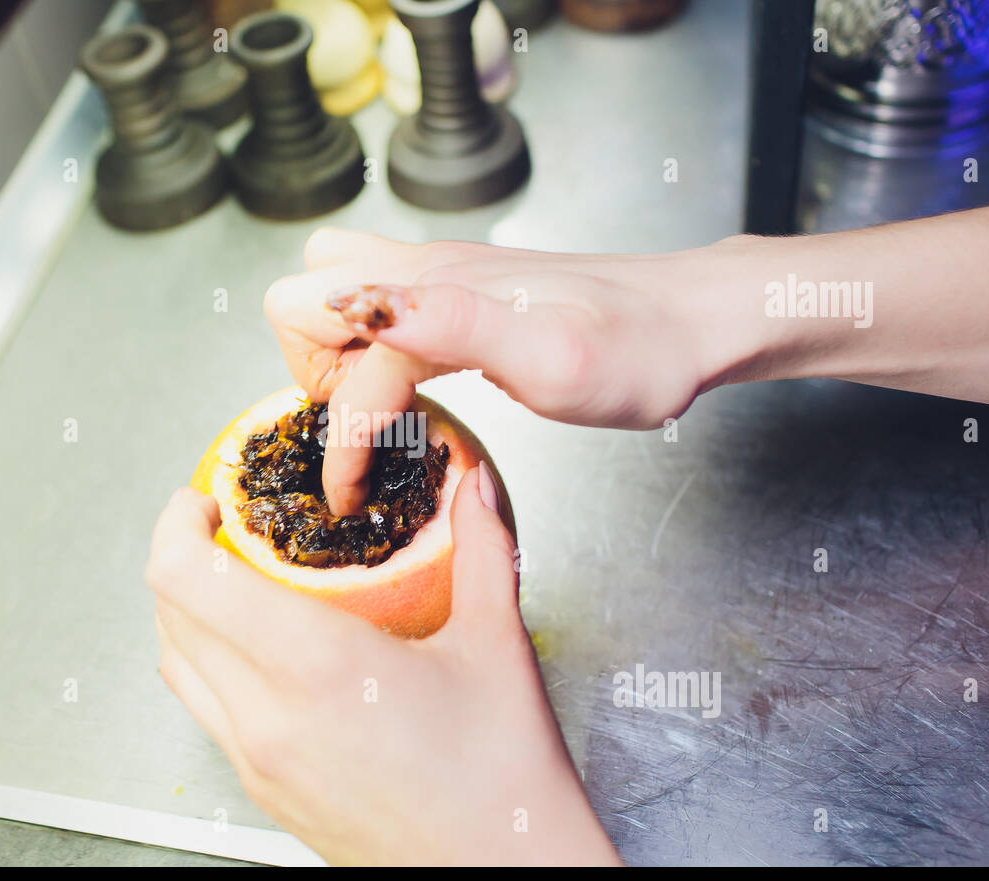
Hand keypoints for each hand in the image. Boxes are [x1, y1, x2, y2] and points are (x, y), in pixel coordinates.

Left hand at [145, 464, 620, 865]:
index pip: (185, 578)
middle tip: (226, 528)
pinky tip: (263, 652)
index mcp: (314, 666)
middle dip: (183, 557)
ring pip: (178, 667)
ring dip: (188, 612)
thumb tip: (475, 486)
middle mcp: (266, 718)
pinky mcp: (264, 793)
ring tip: (237, 583)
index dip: (177, 524)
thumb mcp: (496, 646)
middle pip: (169, 615)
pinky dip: (210, 664)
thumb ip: (482, 550)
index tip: (207, 499)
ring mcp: (257, 763)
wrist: (506, 877)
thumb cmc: (504, 779)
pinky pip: (207, 711)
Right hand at [264, 228, 719, 513]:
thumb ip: (453, 325)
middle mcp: (425, 271)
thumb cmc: (635, 352)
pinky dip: (364, 343)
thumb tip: (361, 308)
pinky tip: (412, 381)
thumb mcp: (551, 358)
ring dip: (330, 353)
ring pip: (329, 292)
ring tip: (384, 405)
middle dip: (314, 377)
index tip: (355, 500)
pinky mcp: (458, 287)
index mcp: (436, 293)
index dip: (343, 448)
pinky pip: (373, 302)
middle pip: (300, 304)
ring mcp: (439, 274)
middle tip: (371, 429)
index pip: (345, 375)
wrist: (688, 322)